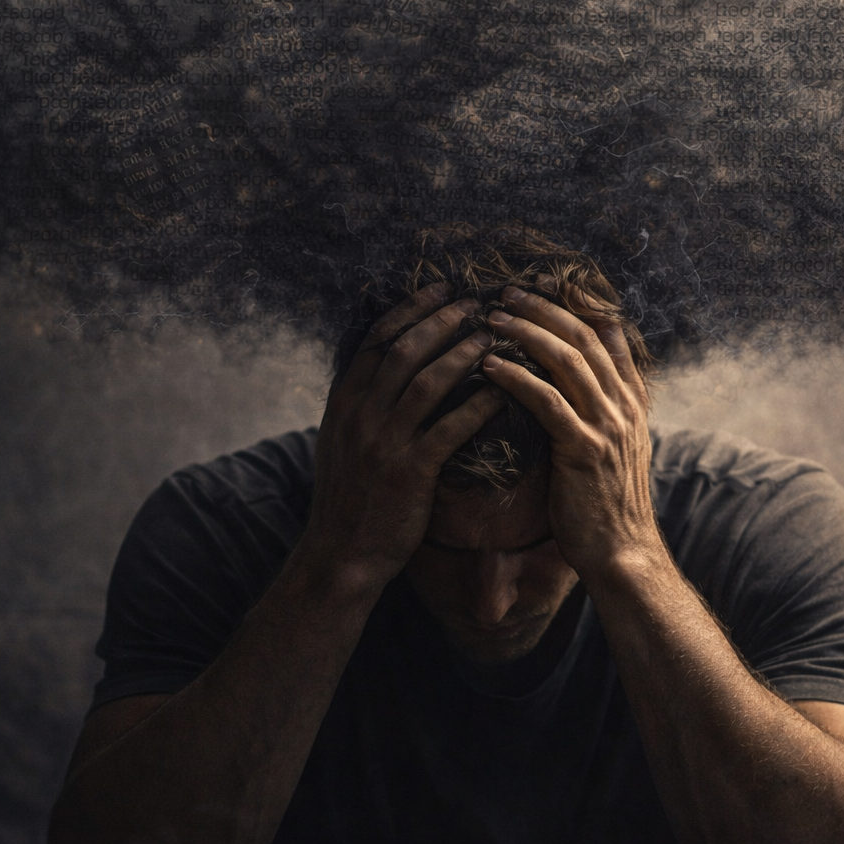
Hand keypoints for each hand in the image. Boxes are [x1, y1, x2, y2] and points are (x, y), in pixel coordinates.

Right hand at [300, 283, 505, 590]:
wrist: (341, 555)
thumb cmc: (350, 498)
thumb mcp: (342, 441)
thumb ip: (362, 403)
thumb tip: (385, 366)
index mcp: (343, 402)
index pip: (377, 339)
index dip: (410, 309)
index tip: (440, 288)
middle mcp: (360, 415)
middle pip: (404, 350)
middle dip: (441, 320)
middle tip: (474, 301)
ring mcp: (382, 443)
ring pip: (428, 382)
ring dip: (463, 353)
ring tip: (493, 335)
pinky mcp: (409, 473)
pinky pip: (449, 429)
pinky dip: (477, 405)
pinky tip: (502, 390)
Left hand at [479, 286, 665, 578]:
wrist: (622, 553)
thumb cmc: (606, 506)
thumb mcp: (614, 449)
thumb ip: (601, 412)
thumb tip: (574, 384)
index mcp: (630, 402)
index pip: (606, 337)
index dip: (573, 306)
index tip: (541, 284)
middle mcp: (624, 406)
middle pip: (584, 337)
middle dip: (543, 309)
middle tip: (505, 292)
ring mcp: (608, 426)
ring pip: (567, 360)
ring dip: (525, 333)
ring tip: (490, 318)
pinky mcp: (585, 450)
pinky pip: (548, 402)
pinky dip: (517, 378)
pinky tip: (488, 366)